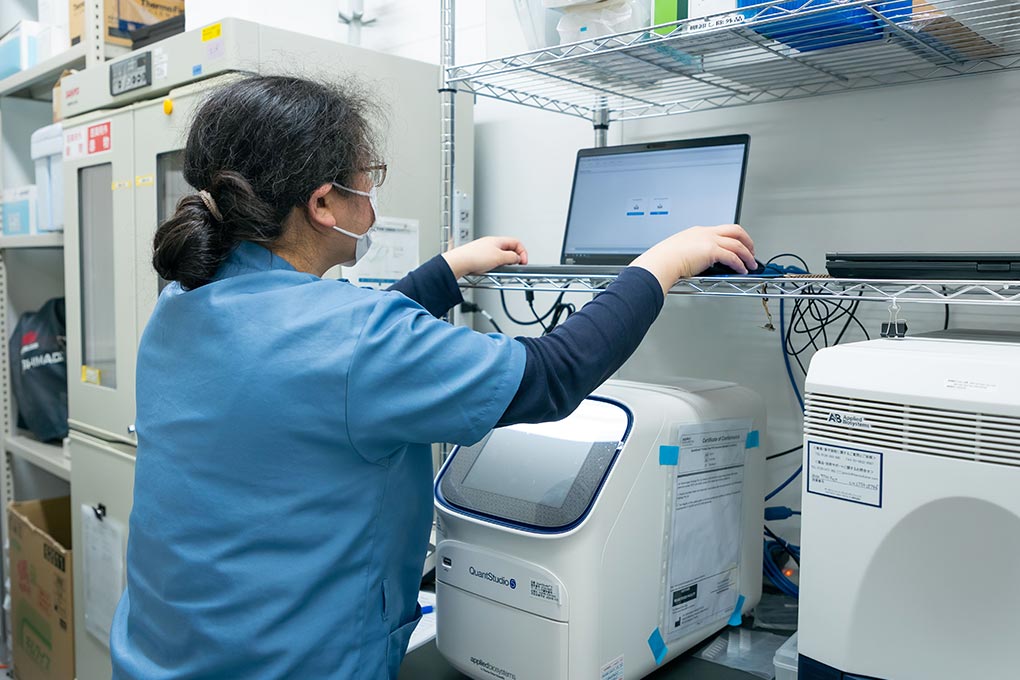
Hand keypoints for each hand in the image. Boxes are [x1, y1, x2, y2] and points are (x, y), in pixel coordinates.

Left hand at [442, 236, 528, 278]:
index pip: (516, 243)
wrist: (458, 263)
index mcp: (497, 241)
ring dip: (503, 264)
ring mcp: (484, 251)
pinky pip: (491, 262)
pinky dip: (495, 267)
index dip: (522, 252)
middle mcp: (491, 244)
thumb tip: (518, 258)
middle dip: (513, 259)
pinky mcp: (478, 258)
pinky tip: (491, 272)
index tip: (523, 262)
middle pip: (508, 250)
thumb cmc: (474, 257)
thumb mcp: (499, 258)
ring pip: (500, 257)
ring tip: (500, 270)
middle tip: (514, 267)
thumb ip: (512, 257)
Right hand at [630, 224, 755, 295]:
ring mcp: (710, 240)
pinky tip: (742, 270)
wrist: (661, 261)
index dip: (734, 237)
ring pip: (738, 244)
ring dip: (747, 255)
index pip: (722, 230)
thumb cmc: (664, 259)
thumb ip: (691, 253)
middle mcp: (706, 233)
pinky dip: (740, 264)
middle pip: (736, 230)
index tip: (738, 245)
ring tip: (751, 264)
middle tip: (751, 252)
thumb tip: (696, 263)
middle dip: (747, 241)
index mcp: (698, 232)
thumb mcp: (680, 250)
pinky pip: (733, 257)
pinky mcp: (712, 251)